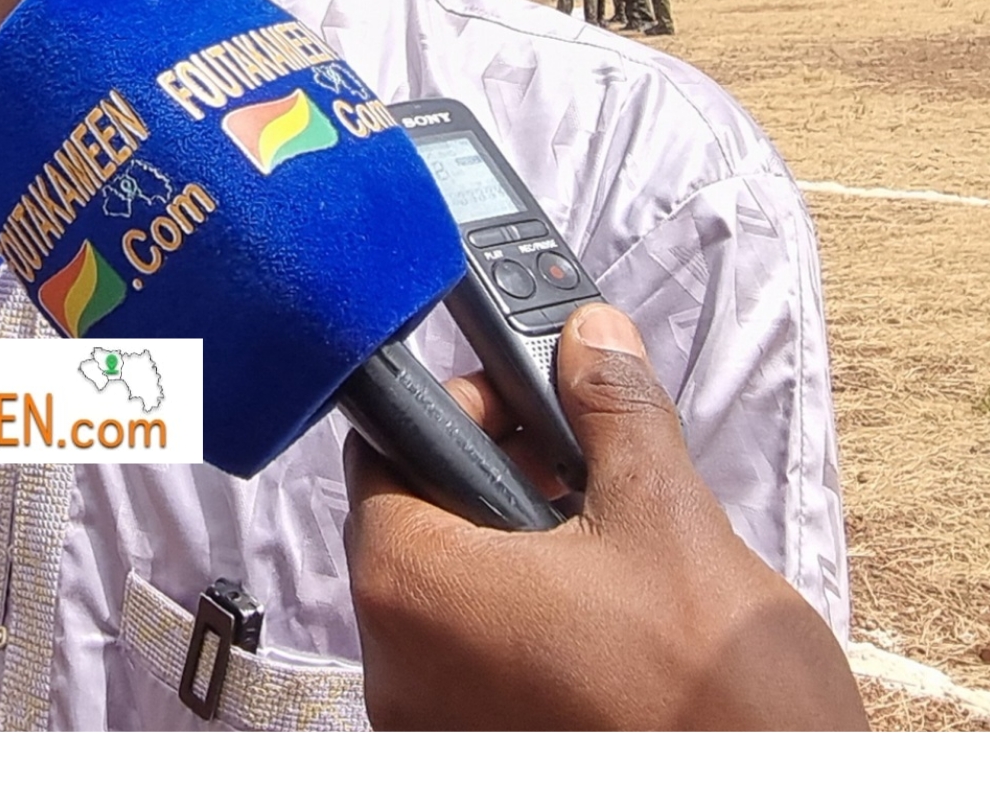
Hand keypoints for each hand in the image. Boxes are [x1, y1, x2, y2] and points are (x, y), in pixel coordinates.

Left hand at [342, 303, 867, 730]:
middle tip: (577, 459)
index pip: (385, 450)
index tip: (521, 396)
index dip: (458, 407)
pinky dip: (524, 621)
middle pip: (416, 521)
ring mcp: (434, 723)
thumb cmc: (712, 702)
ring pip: (450, 594)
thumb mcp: (667, 521)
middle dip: (497, 472)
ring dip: (517, 547)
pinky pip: (474, 662)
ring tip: (605, 538)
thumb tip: (592, 340)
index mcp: (411, 588)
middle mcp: (397, 665)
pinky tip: (603, 613)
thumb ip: (613, 411)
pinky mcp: (479, 755)